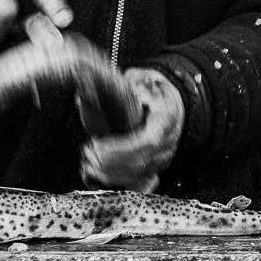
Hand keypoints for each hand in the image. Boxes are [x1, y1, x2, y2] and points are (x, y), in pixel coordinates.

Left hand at [79, 68, 184, 192]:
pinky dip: (115, 180)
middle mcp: (167, 144)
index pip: (145, 141)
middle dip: (109, 162)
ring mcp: (162, 159)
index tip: (97, 144)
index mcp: (166, 121)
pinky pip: (136, 181)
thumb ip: (131, 83)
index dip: (120, 148)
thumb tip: (116, 87)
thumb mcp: (145, 79)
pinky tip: (97, 175)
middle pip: (139, 162)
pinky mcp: (155, 168)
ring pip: (136, 175)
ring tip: (87, 162)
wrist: (172, 104)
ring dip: (109, 172)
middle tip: (87, 152)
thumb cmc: (157, 91)